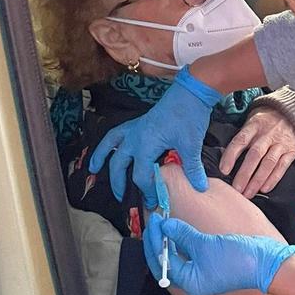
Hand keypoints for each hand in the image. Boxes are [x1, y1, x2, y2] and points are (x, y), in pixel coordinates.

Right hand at [89, 67, 219, 207]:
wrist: (191, 92)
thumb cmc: (190, 116)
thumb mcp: (191, 144)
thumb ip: (193, 168)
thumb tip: (200, 187)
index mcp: (146, 145)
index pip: (141, 175)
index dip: (148, 191)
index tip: (154, 202)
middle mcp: (134, 137)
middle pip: (120, 164)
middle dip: (119, 183)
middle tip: (124, 198)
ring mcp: (134, 128)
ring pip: (110, 146)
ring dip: (101, 158)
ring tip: (94, 171)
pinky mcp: (138, 122)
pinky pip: (116, 134)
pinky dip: (109, 142)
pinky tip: (108, 148)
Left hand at [143, 213, 294, 294]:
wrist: (267, 263)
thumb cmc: (238, 259)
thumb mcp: (206, 244)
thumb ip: (183, 234)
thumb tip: (165, 225)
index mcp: (189, 283)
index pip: (162, 262)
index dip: (155, 241)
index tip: (155, 221)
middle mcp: (193, 281)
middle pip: (167, 261)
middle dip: (159, 240)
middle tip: (157, 220)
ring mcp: (202, 273)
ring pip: (178, 256)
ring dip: (170, 239)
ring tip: (166, 221)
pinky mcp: (211, 264)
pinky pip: (190, 253)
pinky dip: (183, 241)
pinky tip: (180, 228)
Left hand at [219, 107, 294, 198]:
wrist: (292, 113)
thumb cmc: (265, 122)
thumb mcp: (252, 122)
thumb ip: (242, 138)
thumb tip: (225, 158)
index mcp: (254, 126)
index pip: (240, 141)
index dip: (231, 156)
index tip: (223, 171)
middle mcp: (267, 134)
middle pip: (255, 155)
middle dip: (244, 174)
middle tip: (236, 189)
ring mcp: (280, 143)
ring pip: (268, 163)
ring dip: (257, 180)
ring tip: (248, 193)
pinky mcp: (292, 150)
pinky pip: (282, 166)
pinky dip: (273, 178)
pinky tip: (264, 189)